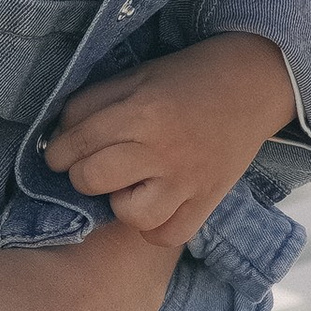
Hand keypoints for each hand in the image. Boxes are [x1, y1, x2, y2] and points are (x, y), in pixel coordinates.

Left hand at [40, 32, 296, 250]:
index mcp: (140, 111)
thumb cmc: (186, 78)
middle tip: (97, 165)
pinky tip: (155, 203)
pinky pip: (166, 234)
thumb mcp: (135, 76)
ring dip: (120, 202)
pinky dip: (155, 225)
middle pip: (91, 179)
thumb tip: (58, 138)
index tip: (62, 153)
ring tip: (131, 185)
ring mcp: (187, 180)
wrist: (252, 83)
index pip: (75, 143)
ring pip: (129, 215)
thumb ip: (92, 104)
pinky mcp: (207, 201)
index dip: (58, 152)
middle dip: (82, 174)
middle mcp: (161, 149)